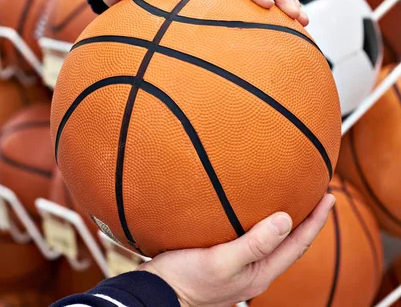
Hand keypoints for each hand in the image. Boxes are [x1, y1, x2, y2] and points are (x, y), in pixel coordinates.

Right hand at [139, 194, 334, 306]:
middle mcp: (254, 271)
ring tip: (289, 196)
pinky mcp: (221, 258)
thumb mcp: (221, 262)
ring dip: (284, 219)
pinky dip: (258, 220)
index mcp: (260, 273)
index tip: (329, 197)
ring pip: (270, 240)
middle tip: (316, 193)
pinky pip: (249, 236)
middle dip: (305, 220)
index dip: (316, 222)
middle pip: (289, 243)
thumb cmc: (186, 280)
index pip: (297, 245)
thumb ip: (254, 243)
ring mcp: (238, 266)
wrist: (156, 293)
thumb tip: (286, 220)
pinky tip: (247, 207)